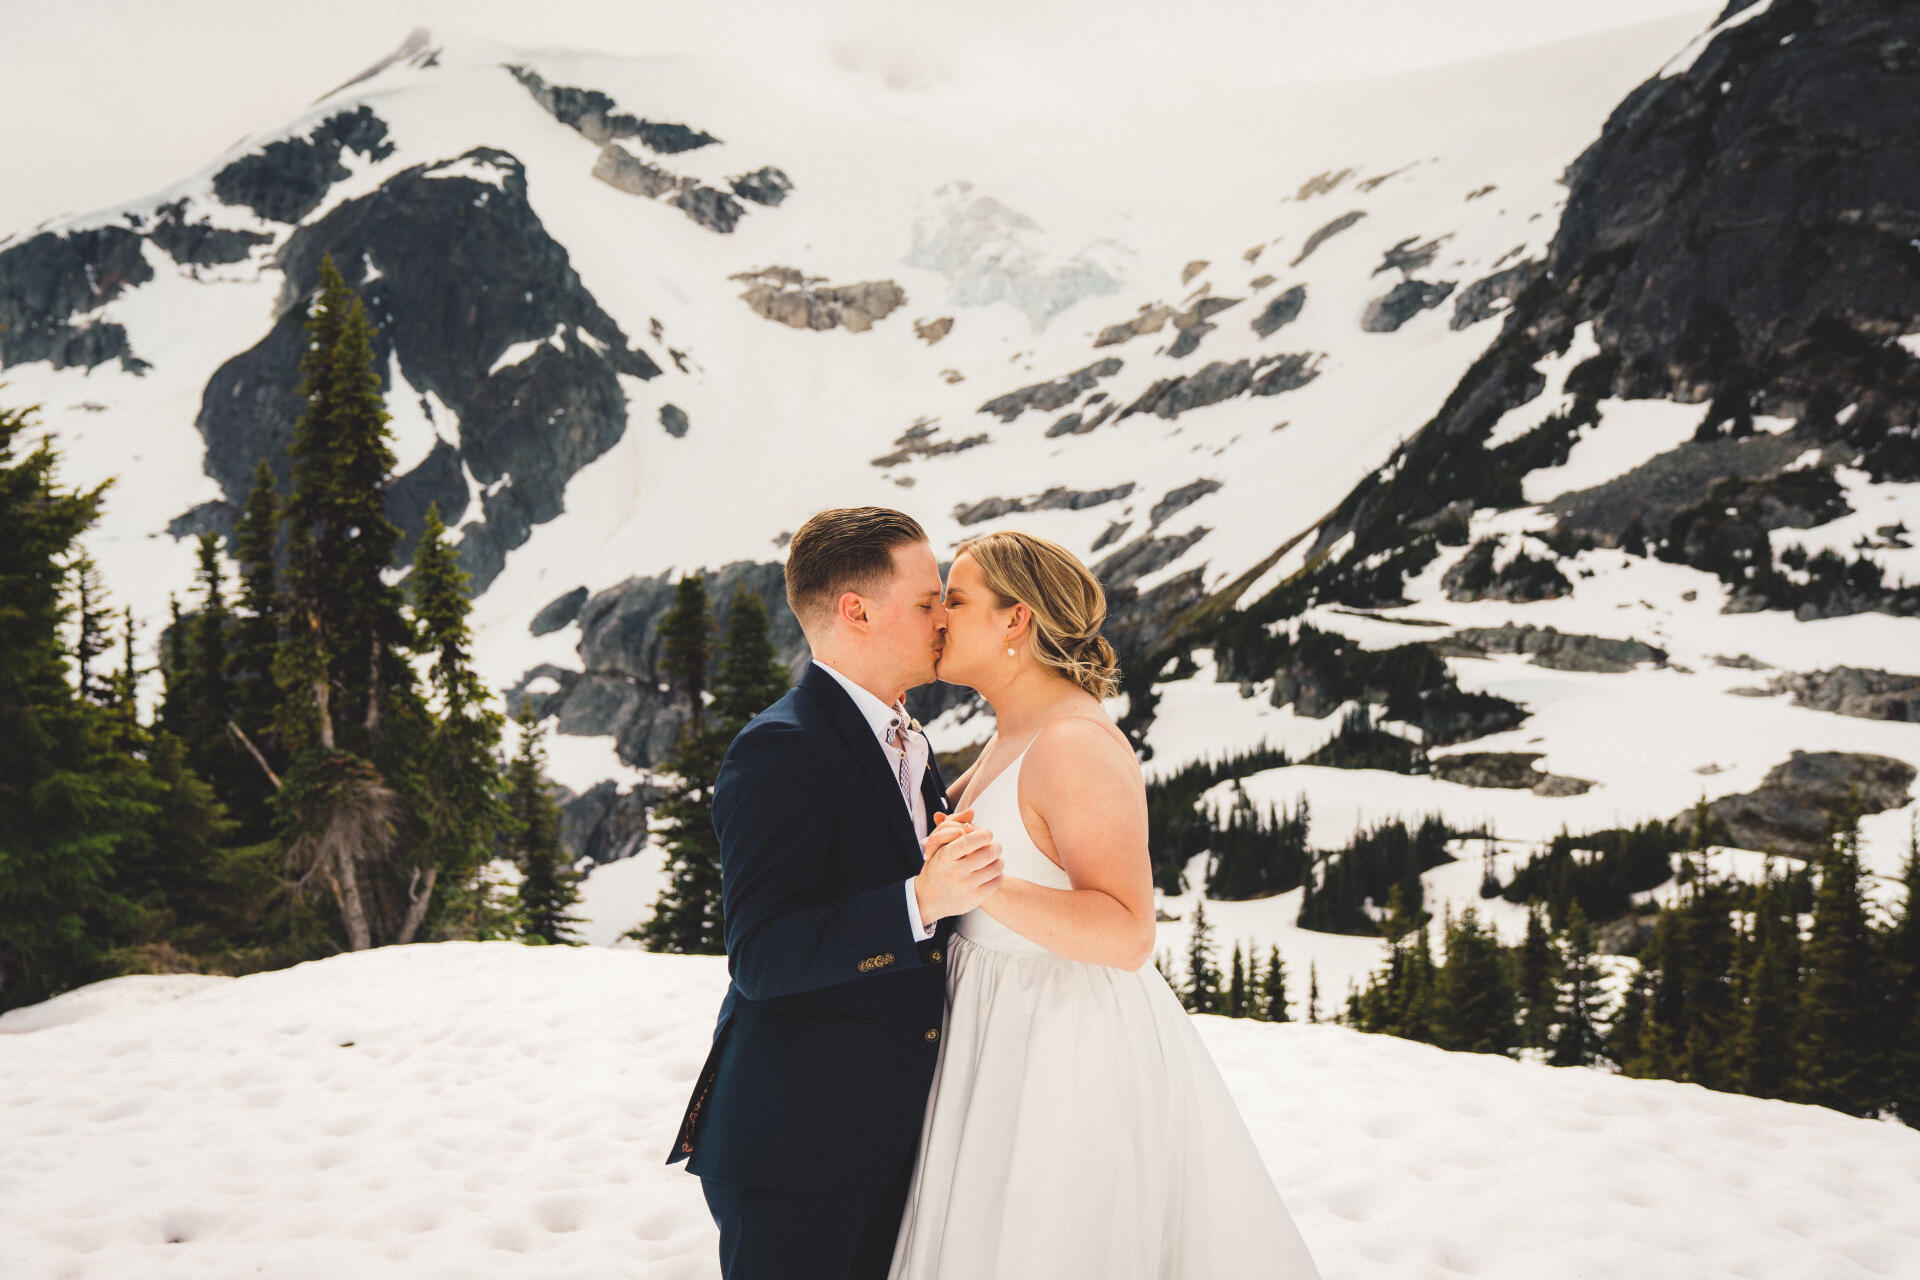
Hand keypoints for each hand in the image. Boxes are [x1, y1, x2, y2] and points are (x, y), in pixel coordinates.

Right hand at [914, 811, 1002, 927]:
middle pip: (988, 853)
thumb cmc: (937, 867)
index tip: (988, 833)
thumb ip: (954, 826)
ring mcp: (966, 886)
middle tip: (994, 846)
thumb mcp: (938, 847)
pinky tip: (991, 872)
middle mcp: (955, 872)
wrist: (928, 898)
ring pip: (996, 867)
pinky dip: (998, 874)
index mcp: (945, 856)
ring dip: (999, 860)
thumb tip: (972, 811)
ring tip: (994, 858)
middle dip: (995, 846)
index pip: (969, 840)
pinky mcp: (974, 898)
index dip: (984, 834)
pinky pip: (996, 881)